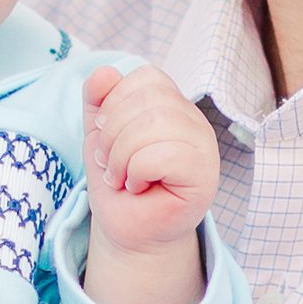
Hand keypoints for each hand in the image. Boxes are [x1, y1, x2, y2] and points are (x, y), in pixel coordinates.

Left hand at [82, 63, 216, 276]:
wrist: (127, 231)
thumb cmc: (118, 184)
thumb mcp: (98, 135)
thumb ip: (97, 100)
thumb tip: (104, 72)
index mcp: (173, 106)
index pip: (146, 78)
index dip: (115, 104)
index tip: (106, 138)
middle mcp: (194, 121)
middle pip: (149, 100)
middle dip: (113, 134)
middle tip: (110, 164)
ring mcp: (204, 147)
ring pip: (156, 124)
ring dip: (122, 156)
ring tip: (122, 177)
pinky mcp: (205, 175)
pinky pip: (164, 154)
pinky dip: (137, 171)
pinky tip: (138, 187)